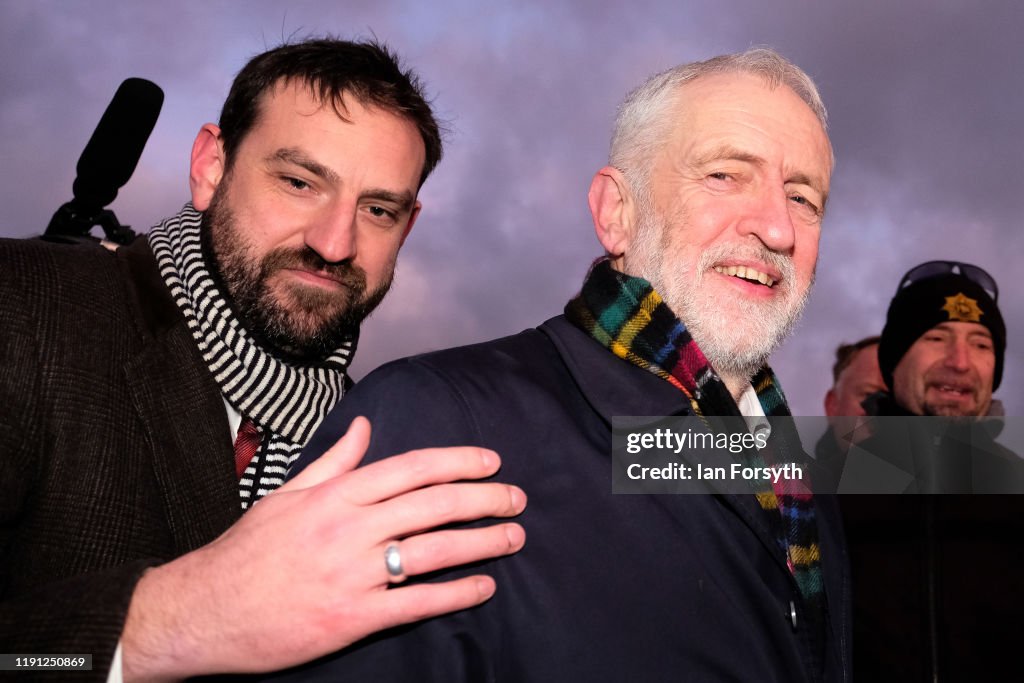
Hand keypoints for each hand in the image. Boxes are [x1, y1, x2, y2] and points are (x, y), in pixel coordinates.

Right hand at [121, 417, 525, 680]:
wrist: (204, 610)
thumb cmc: (247, 551)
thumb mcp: (287, 494)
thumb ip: (334, 461)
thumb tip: (364, 423)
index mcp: (336, 495)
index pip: (411, 468)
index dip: (458, 462)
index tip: (491, 461)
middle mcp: (350, 529)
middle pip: (433, 505)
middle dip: (484, 499)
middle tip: (516, 497)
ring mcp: (353, 574)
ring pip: (433, 551)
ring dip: (481, 542)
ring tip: (513, 537)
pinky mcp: (352, 617)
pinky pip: (417, 603)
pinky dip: (456, 594)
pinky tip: (483, 586)